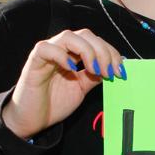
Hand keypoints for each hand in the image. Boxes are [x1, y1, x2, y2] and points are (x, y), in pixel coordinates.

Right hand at [1, 29, 125, 140]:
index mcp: (73, 54)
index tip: (121, 71)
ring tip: (95, 70)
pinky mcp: (34, 62)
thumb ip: (95, 76)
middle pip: (86, 35)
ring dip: (88, 51)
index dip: (111, 53)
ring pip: (69, 36)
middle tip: (110, 72)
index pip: (96, 42)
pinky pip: (46, 48)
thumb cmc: (54, 102)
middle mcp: (61, 49)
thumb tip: (114, 68)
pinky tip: (72, 69)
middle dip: (103, 51)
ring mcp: (47, 53)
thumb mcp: (82, 88)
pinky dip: (61, 55)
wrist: (33, 119)